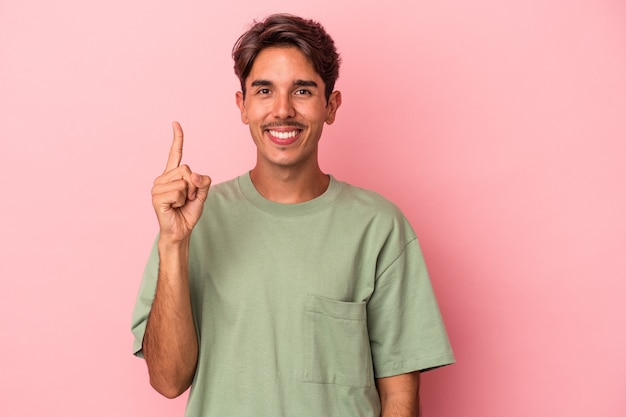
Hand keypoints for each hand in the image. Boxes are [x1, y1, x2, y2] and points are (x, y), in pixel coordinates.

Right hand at [151, 121, 210, 243]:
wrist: (181, 230)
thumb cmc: (188, 212)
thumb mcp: (201, 194)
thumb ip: (202, 181)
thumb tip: (192, 174)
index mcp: (172, 175)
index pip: (175, 154)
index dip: (177, 139)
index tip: (176, 123)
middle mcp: (162, 178)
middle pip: (186, 169)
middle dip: (193, 186)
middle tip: (187, 198)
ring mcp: (157, 187)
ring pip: (183, 181)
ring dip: (187, 195)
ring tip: (180, 204)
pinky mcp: (156, 197)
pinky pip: (178, 192)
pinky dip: (181, 201)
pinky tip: (174, 207)